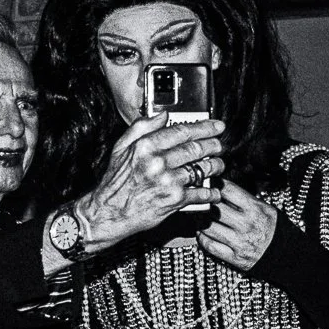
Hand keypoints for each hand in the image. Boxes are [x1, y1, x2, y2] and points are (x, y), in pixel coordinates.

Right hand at [73, 114, 227, 255]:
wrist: (109, 213)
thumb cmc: (115, 182)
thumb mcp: (120, 148)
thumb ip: (141, 127)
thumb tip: (162, 115)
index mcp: (145, 146)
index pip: (183, 131)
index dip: (205, 127)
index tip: (216, 126)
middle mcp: (157, 162)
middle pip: (197, 148)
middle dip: (214, 145)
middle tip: (219, 146)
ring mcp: (168, 181)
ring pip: (203, 169)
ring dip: (215, 167)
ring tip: (217, 166)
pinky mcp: (174, 200)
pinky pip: (201, 193)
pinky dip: (210, 193)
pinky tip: (213, 192)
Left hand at [197, 180, 277, 271]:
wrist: (287, 254)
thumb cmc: (274, 229)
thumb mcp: (266, 208)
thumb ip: (245, 200)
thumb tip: (222, 188)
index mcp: (256, 209)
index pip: (228, 190)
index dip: (214, 185)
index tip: (207, 183)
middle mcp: (247, 224)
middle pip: (214, 209)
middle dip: (203, 204)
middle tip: (198, 201)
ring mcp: (239, 242)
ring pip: (208, 227)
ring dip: (199, 221)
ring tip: (199, 217)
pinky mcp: (234, 257)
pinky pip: (210, 245)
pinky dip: (202, 238)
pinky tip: (203, 232)